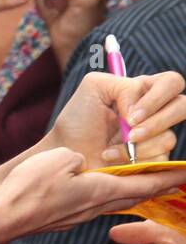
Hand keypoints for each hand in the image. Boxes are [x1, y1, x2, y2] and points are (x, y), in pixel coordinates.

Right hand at [0, 147, 185, 243]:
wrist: (4, 219)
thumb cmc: (29, 189)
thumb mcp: (58, 159)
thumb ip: (77, 158)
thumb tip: (80, 163)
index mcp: (99, 190)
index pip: (143, 183)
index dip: (166, 177)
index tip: (185, 173)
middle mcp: (95, 206)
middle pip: (135, 197)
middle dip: (156, 187)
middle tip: (173, 180)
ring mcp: (81, 215)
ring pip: (117, 203)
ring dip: (136, 193)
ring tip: (147, 185)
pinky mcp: (67, 218)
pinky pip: (99, 206)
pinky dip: (113, 197)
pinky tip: (108, 193)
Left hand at [47, 70, 185, 169]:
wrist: (68, 153)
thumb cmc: (78, 119)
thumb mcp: (94, 87)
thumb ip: (123, 86)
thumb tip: (140, 112)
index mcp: (143, 90)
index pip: (171, 83)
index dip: (158, 97)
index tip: (131, 115)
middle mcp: (155, 111)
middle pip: (183, 106)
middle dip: (157, 122)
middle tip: (131, 134)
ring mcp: (157, 137)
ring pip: (169, 138)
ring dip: (137, 146)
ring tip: (109, 149)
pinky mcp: (153, 160)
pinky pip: (160, 160)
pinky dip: (133, 160)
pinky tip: (113, 158)